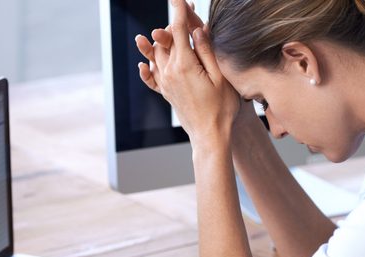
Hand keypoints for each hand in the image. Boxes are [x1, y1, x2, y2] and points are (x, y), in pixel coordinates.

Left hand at [134, 0, 239, 150]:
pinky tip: (144, 62)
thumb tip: (197, 30)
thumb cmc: (221, 109)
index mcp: (185, 65)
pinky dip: (147, 66)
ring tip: (167, 30)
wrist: (210, 136)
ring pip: (156, 54)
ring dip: (161, 40)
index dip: (180, 12)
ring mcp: (165, 83)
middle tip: (186, 13)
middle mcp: (170, 72)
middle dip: (174, 23)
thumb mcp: (220, 77)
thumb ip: (207, 52)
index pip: (178, 30)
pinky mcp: (165, 93)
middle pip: (166, 39)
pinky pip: (151, 76)